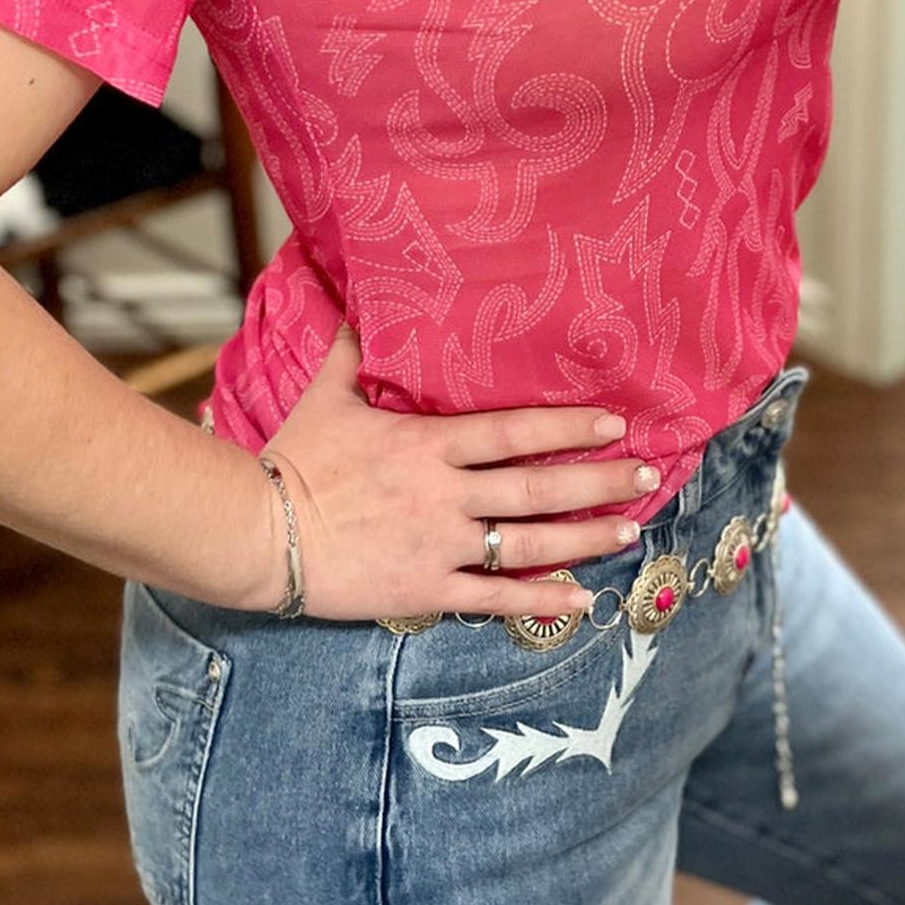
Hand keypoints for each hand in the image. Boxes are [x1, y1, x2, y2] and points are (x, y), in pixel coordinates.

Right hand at [237, 324, 659, 622]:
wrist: (258, 531)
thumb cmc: (291, 460)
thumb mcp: (325, 396)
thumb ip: (353, 354)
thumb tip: (359, 304)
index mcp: (427, 445)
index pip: (513, 432)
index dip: (568, 427)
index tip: (613, 423)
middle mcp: (445, 495)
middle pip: (536, 486)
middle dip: (598, 480)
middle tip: (647, 475)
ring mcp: (439, 546)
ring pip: (528, 543)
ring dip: (585, 537)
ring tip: (631, 531)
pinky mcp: (426, 590)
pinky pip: (495, 599)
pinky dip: (542, 600)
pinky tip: (583, 600)